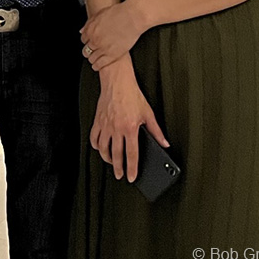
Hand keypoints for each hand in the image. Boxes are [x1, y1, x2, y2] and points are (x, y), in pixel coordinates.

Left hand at [80, 0, 143, 70]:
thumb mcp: (99, 14)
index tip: (89, 43)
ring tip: (93, 61)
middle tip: (89, 52)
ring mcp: (103, 48)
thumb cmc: (118, 13)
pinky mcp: (112, 55)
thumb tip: (82, 30)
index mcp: (90, 30)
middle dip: (87, 51)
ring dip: (91, 59)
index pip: (83, 40)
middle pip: (86, 50)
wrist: (131, 18)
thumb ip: (89, 23)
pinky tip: (96, 66)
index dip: (86, 42)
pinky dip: (97, 66)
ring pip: (92, 58)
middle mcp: (95, 40)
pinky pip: (100, 64)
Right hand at [90, 57, 168, 181]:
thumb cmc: (132, 95)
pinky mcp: (98, 120)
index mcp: (130, 128)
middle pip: (116, 155)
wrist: (117, 81)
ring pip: (103, 148)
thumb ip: (156, 131)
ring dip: (107, 158)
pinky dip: (96, 145)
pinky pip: (94, 137)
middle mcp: (116, 128)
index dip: (132, 168)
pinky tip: (100, 148)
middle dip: (118, 168)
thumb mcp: (148, 113)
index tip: (132, 177)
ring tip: (111, 163)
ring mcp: (105, 125)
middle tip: (120, 175)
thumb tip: (165, 143)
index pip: (131, 155)